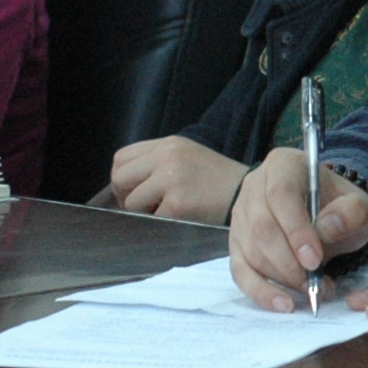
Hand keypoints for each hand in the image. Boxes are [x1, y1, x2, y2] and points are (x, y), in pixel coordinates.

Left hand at [107, 132, 247, 219]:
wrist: (248, 194)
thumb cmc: (216, 181)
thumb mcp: (187, 156)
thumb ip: (157, 161)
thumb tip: (123, 185)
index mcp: (168, 144)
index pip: (121, 158)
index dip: (124, 178)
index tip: (136, 190)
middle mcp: (167, 157)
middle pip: (120, 178)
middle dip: (128, 196)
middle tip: (147, 205)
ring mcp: (172, 180)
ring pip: (131, 202)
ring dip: (144, 212)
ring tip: (168, 210)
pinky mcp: (178, 204)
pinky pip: (150, 219)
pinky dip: (161, 223)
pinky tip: (180, 218)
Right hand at [229, 147, 367, 308]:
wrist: (325, 213)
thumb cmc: (339, 207)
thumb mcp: (358, 205)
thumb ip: (350, 212)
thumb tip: (324, 230)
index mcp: (284, 165)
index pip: (281, 196)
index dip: (296, 231)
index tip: (316, 261)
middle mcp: (255, 187)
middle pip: (261, 227)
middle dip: (288, 262)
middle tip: (315, 284)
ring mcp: (241, 216)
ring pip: (250, 251)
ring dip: (280, 278)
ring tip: (311, 291)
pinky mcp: (237, 244)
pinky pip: (240, 270)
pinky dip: (260, 291)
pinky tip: (281, 304)